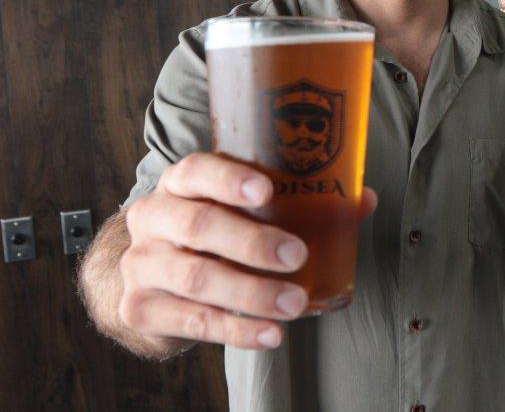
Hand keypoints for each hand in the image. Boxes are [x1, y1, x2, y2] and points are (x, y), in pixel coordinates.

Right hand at [118, 152, 377, 350]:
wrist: (152, 279)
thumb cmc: (214, 233)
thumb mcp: (241, 209)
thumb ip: (299, 201)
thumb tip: (363, 198)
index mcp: (179, 184)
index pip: (196, 170)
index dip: (229, 179)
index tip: (267, 190)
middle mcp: (153, 217)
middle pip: (199, 225)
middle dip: (253, 242)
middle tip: (298, 255)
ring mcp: (141, 264)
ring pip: (196, 277)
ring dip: (251, 292)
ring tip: (294, 303)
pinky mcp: (140, 308)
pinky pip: (192, 321)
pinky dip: (237, 330)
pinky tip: (271, 334)